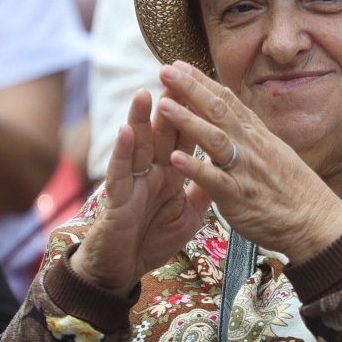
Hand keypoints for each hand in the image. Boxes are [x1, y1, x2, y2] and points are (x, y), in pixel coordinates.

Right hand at [69, 88, 211, 293]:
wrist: (124, 269)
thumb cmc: (151, 239)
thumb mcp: (189, 215)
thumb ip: (204, 190)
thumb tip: (224, 168)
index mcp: (169, 172)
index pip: (184, 135)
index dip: (194, 111)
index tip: (205, 84)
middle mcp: (150, 171)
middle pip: (161, 131)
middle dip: (169, 103)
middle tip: (175, 71)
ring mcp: (132, 182)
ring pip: (137, 145)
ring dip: (142, 118)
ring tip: (148, 91)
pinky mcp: (116, 200)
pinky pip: (119, 173)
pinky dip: (122, 152)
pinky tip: (126, 131)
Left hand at [154, 61, 341, 260]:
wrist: (316, 221)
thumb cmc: (294, 190)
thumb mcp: (274, 151)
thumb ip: (249, 134)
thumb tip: (232, 116)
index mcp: (255, 134)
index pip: (226, 100)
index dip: (201, 81)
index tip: (178, 65)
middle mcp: (250, 145)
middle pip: (217, 110)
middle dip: (190, 89)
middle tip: (165, 71)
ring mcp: (245, 169)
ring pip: (214, 139)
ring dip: (187, 121)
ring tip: (163, 105)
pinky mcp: (239, 197)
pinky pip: (214, 180)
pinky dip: (194, 169)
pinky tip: (175, 158)